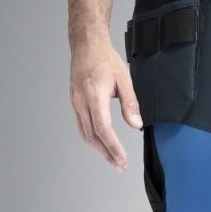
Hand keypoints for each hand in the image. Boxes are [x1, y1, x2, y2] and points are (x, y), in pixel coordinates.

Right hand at [69, 35, 142, 171]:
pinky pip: (81, 127)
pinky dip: (91, 139)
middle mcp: (81, 102)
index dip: (113, 148)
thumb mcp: (124, 78)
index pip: (103, 129)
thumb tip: (136, 124)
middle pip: (92, 137)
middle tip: (120, 166)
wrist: (86, 45)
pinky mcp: (74, 103)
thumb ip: (130, 103)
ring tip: (113, 159)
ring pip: (85, 134)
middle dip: (107, 154)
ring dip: (99, 150)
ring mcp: (75, 103)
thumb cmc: (104, 59)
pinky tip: (101, 145)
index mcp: (94, 95)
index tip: (123, 160)